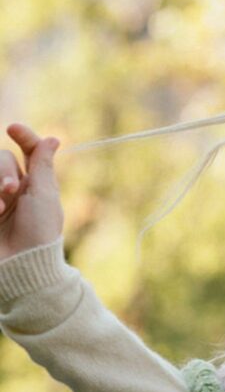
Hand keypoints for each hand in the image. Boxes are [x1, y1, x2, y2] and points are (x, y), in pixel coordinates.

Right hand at [0, 122, 64, 259]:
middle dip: (4, 171)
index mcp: (36, 183)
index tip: (13, 129)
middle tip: (10, 190)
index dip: (23, 136)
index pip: (28, 150)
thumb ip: (43, 165)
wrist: (18, 262)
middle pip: (2, 158)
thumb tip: (53, 139)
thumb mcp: (44, 196)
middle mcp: (13, 186)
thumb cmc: (39, 232)